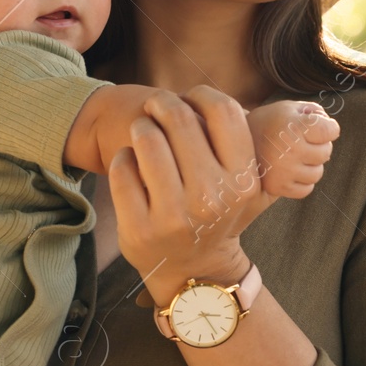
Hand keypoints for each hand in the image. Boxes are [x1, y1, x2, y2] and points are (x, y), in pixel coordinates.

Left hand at [109, 85, 270, 305]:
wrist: (195, 270)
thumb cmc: (218, 214)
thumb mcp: (244, 187)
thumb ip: (242, 144)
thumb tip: (222, 98)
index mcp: (241, 182)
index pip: (224, 112)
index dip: (202, 95)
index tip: (190, 98)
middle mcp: (211, 198)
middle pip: (180, 119)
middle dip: (163, 103)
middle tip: (156, 105)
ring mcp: (173, 216)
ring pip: (147, 138)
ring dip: (141, 126)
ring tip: (143, 130)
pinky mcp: (138, 228)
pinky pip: (121, 168)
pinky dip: (122, 157)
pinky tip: (130, 161)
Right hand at [246, 100, 338, 198]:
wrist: (233, 141)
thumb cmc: (267, 122)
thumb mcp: (288, 107)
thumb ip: (314, 112)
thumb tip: (332, 128)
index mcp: (294, 126)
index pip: (331, 130)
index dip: (329, 127)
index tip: (316, 127)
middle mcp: (291, 150)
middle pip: (326, 152)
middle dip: (318, 145)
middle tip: (301, 141)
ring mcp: (284, 171)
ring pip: (317, 173)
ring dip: (310, 165)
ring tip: (293, 156)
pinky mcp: (278, 187)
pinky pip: (306, 189)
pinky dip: (302, 181)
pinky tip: (290, 170)